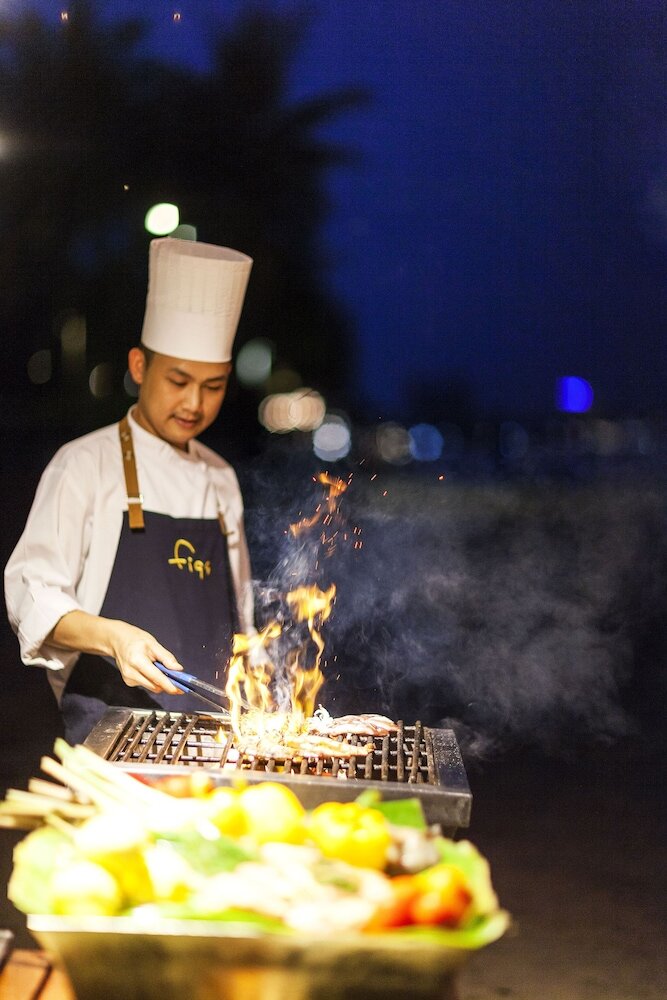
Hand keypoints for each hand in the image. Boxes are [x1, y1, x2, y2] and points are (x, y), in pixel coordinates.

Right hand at [48, 610, 184, 695]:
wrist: (117, 640)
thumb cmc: (135, 640)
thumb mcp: (153, 644)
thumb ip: (166, 657)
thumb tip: (178, 669)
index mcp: (137, 661)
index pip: (156, 678)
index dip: (169, 685)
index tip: (179, 690)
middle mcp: (131, 673)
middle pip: (155, 685)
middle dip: (167, 683)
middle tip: (177, 678)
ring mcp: (128, 679)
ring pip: (152, 687)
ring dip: (160, 681)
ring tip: (159, 667)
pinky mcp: (129, 682)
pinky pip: (147, 685)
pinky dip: (152, 680)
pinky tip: (149, 669)